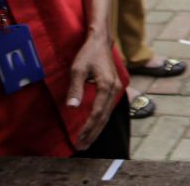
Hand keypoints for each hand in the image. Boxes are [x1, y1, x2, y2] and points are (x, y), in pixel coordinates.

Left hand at [67, 33, 121, 149]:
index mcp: (107, 86)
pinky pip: (108, 107)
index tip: (78, 140)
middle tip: (82, 147)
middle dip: (93, 133)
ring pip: (108, 113)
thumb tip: (72, 108)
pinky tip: (95, 126)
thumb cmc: (88, 54)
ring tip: (87, 141)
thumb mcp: (77, 69)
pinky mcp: (115, 87)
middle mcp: (115, 89)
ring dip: (97, 128)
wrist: (100, 41)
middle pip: (104, 117)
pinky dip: (101, 119)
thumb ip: (75, 89)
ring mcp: (117, 88)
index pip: (97, 113)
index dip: (87, 128)